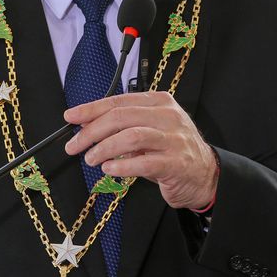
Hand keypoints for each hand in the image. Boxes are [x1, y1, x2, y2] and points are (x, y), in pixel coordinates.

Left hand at [63, 91, 217, 209]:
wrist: (205, 175)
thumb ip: (125, 126)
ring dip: (104, 148)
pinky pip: (143, 163)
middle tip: (75, 146)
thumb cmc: (172, 151)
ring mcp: (174, 139)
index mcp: (160, 102)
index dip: (91, 109)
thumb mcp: (150, 130)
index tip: (71, 118)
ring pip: (131, 137)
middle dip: (92, 131)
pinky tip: (109, 169)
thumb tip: (87, 128)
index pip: (119, 101)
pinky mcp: (176, 163)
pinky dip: (121, 166)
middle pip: (121, 117)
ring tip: (91, 159)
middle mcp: (168, 116)